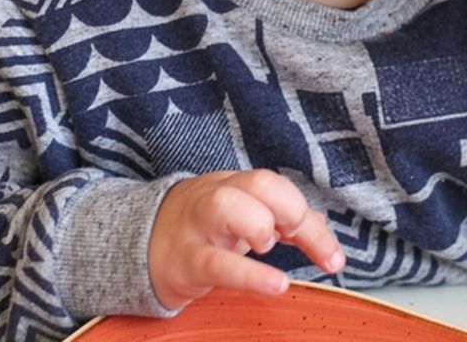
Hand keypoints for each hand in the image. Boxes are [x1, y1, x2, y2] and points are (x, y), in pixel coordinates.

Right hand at [148, 169, 345, 310]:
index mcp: (234, 185)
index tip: (331, 255)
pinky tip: (276, 284)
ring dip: (261, 224)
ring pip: (228, 205)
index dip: (306, 214)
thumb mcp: (239, 217)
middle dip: (290, 209)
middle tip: (298, 239)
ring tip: (270, 248)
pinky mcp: (184, 261)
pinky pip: (217, 263)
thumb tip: (320, 224)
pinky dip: (251, 274)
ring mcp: (197, 226)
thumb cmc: (198, 232)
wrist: (135, 248)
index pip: (278, 186)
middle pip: (259, 182)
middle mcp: (216, 196)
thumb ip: (281, 219)